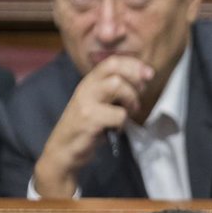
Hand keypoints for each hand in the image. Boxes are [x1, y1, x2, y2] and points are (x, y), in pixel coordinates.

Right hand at [32, 55, 153, 197]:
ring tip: (130, 111)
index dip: (134, 65)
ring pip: (117, 85)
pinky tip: (115, 129)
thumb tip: (143, 78)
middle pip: (115, 69)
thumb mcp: (99, 103)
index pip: (112, 62)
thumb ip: (115, 90)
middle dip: (135, 79)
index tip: (148, 74)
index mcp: (89, 82)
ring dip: (131, 99)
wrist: (62, 150)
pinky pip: (119, 115)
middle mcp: (86, 88)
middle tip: (141, 94)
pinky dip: (123, 123)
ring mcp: (86, 103)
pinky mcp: (89, 120)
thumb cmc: (87, 127)